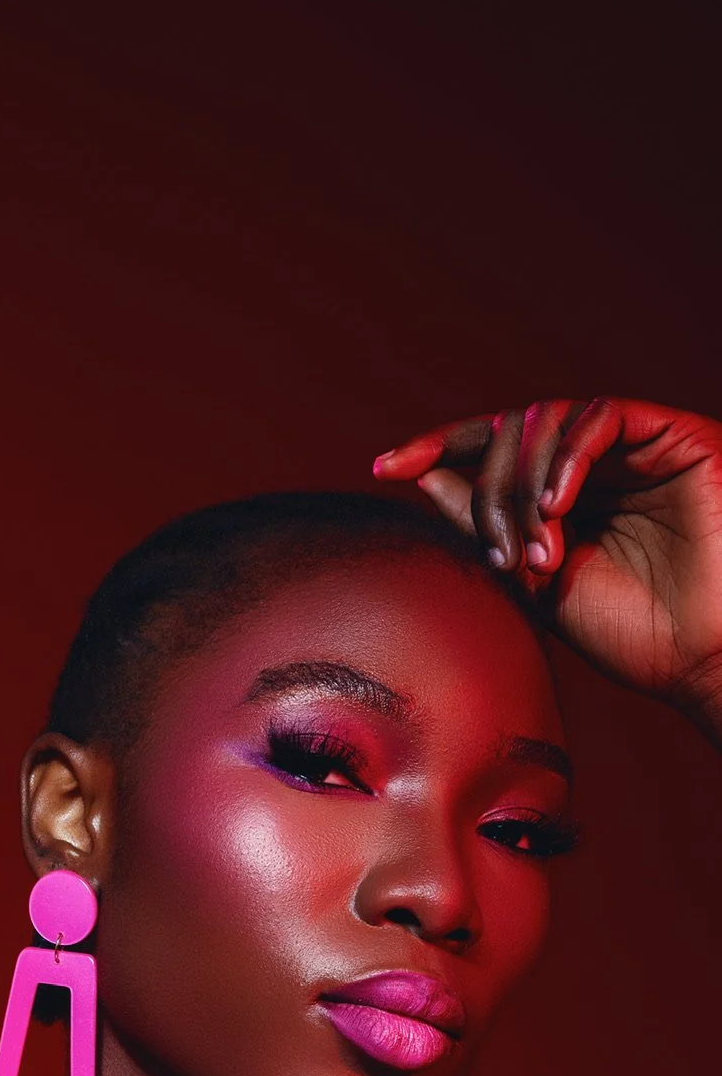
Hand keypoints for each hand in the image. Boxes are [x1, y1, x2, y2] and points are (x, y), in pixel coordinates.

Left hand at [374, 399, 721, 720]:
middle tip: (504, 558)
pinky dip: (567, 457)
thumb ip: (483, 527)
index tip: (384, 467)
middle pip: (510, 433)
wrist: (703, 659)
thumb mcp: (534, 582)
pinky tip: (555, 506)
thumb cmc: (632, 633)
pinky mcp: (674, 435)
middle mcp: (598, 461)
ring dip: (523, 485)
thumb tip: (423, 476)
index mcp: (564, 493)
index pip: (492, 448)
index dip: (439, 447)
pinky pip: (601, 416)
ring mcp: (635, 445)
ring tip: (539, 552)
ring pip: (548, 420)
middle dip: (489, 492)